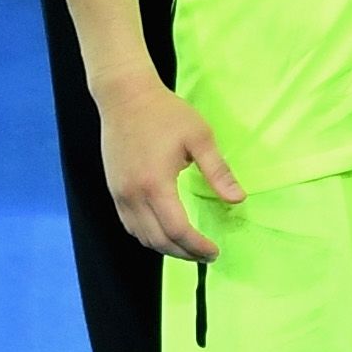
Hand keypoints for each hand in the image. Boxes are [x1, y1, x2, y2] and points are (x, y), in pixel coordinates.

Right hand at [92, 77, 241, 259]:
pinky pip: (129, 224)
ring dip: (165, 248)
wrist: (125, 95)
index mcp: (156, 184)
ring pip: (141, 236)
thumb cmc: (165, 113)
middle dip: (184, 253)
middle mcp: (133, 195)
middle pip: (158, 240)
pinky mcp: (114, 189)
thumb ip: (218, 171)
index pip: (177, 230)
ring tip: (188, 248)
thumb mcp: (199, 137)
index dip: (197, 246)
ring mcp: (119, 194)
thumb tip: (238, 200)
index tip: (214, 251)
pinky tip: (164, 233)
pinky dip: (148, 236)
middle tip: (206, 255)